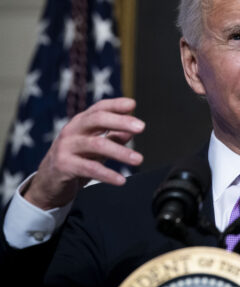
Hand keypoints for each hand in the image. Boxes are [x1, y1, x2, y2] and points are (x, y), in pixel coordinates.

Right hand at [24, 97, 144, 209]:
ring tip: (139, 159)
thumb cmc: (76, 159)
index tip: (132, 105)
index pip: (99, 108)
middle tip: (142, 127)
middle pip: (97, 119)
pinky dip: (107, 174)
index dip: (115, 105)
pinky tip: (121, 180)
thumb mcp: (96, 147)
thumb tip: (131, 131)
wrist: (49, 181)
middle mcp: (72, 131)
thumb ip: (112, 137)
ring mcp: (66, 147)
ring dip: (120, 152)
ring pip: (96, 144)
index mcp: (81, 123)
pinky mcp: (64, 165)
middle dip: (120, 122)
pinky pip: (89, 168)